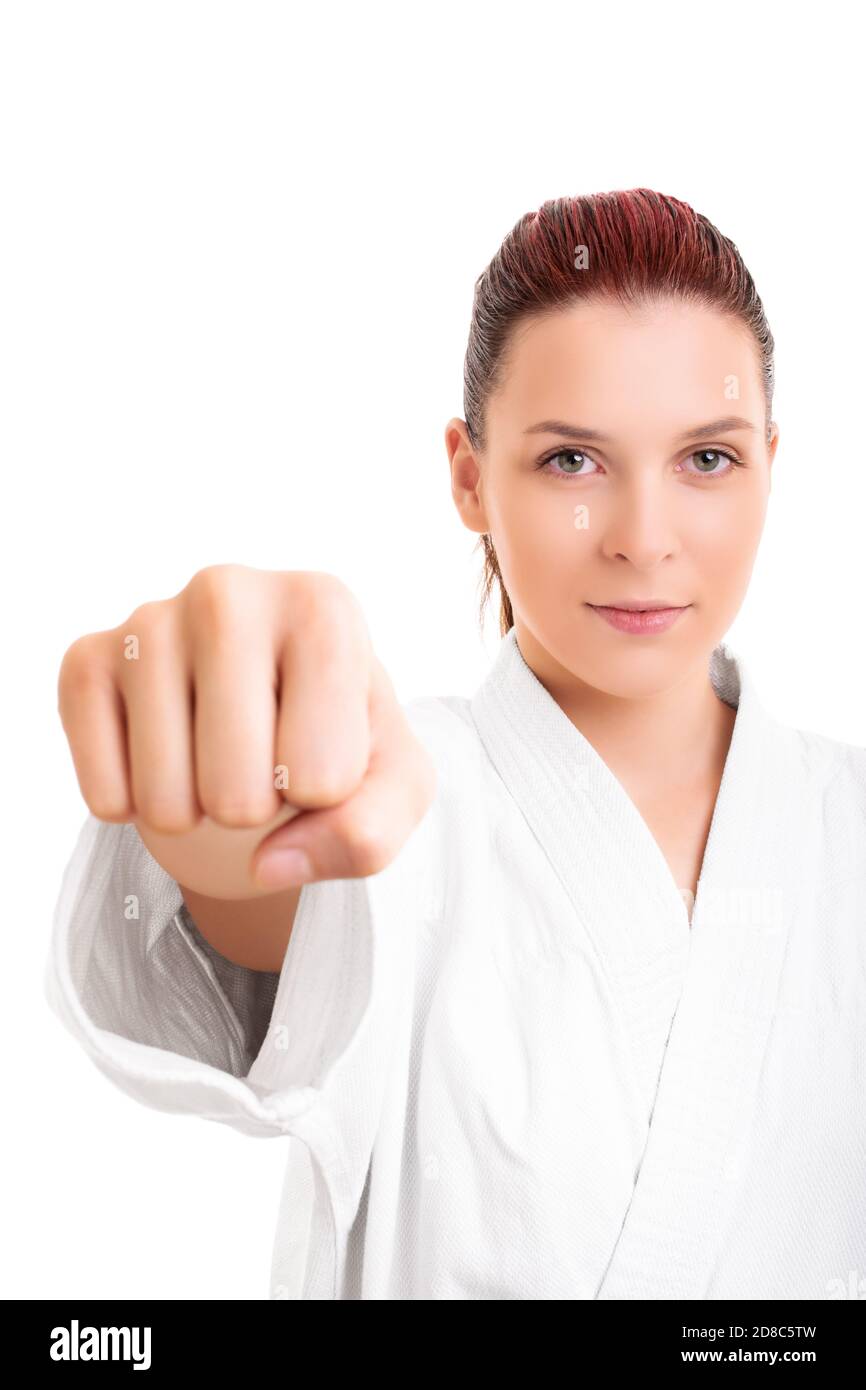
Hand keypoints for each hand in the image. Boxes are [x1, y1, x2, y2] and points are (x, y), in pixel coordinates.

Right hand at [58, 565, 436, 899]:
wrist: (263, 704)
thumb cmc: (337, 736)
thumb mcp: (391, 785)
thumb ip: (367, 833)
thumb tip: (266, 865)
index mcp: (322, 607)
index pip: (323, 777)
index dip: (326, 797)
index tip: (322, 749)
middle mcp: (230, 592)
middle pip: (236, 795)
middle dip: (256, 813)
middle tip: (262, 765)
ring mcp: (150, 620)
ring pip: (166, 802)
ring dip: (195, 814)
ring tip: (214, 759)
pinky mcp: (86, 660)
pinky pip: (104, 796)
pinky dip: (136, 808)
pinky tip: (160, 758)